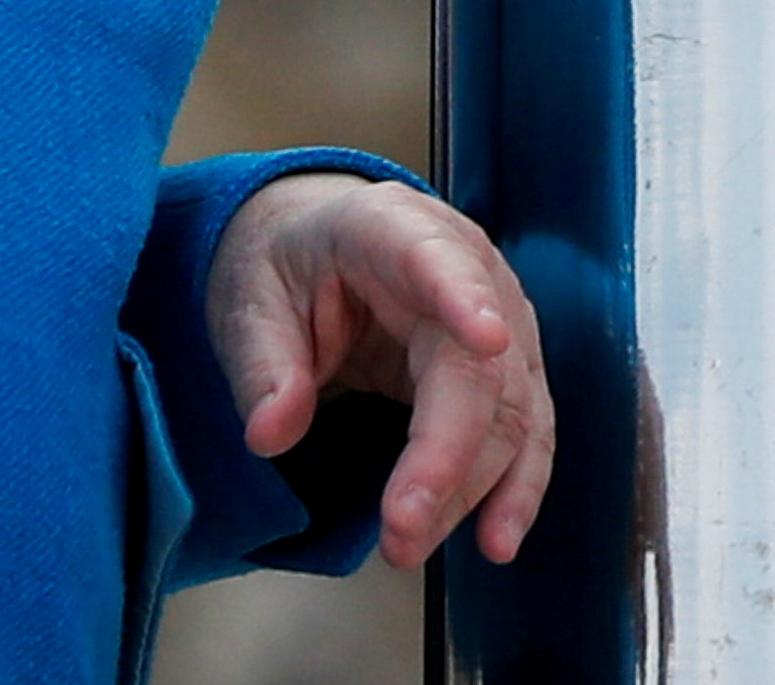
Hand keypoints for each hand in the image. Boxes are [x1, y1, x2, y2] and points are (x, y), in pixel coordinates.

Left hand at [206, 172, 555, 571]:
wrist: (317, 245)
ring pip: (511, 410)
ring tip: (412, 546)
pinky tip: (497, 537)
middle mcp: (464, 266)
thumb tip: (271, 434)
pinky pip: (525, 432)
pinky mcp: (506, 368)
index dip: (465, 297)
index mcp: (389, 228)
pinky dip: (513, 488)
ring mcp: (498, 317)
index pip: (434, 258)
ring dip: (472, 488)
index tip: (486, 338)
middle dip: (446, 455)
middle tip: (398, 529)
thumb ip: (262, 364)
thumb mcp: (249, 301)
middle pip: (479, 366)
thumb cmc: (288, 264)